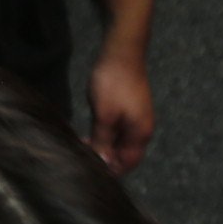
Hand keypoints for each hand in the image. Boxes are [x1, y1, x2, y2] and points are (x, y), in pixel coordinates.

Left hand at [87, 46, 154, 172]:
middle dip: (105, 157)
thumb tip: (103, 164)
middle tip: (81, 157)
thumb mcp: (105, 115)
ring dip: (103, 145)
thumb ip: (104, 140)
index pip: (127, 163)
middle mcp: (141, 129)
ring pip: (119, 140)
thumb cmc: (113, 83)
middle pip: (124, 153)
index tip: (89, 171)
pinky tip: (89, 131)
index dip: (110, 169)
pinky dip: (104, 133)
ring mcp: (135, 118)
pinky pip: (117, 128)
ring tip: (81, 145)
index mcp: (140, 134)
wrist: (121, 52)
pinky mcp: (128, 108)